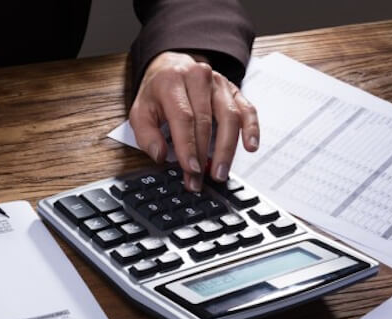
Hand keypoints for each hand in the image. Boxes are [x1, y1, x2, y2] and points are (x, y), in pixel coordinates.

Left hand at [129, 51, 258, 190]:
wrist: (172, 67)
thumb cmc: (157, 93)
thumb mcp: (140, 111)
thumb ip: (146, 135)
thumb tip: (160, 155)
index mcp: (171, 82)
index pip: (184, 117)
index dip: (188, 145)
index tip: (191, 168)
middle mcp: (198, 77)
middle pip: (207, 120)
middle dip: (204, 154)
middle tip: (200, 178)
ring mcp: (219, 83)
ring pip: (230, 116)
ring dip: (227, 148)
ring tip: (221, 171)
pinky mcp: (233, 90)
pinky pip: (247, 109)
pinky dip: (251, 129)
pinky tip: (250, 146)